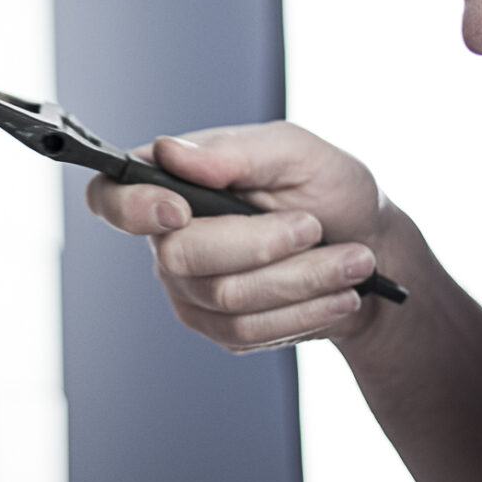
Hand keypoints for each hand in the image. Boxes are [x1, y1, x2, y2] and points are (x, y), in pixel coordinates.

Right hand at [86, 122, 397, 351]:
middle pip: (181, 257)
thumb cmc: (328, 188)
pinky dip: (303, 310)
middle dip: (259, 245)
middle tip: (313, 226)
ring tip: (351, 260)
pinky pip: (247, 330)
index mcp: (173, 179)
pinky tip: (336, 292)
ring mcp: (189, 287)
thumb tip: (172, 151)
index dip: (130, 208)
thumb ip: (235, 150)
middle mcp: (169, 236)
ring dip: (300, 280)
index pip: (111, 195)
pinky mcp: (217, 327)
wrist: (370, 248)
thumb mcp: (295, 151)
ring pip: (225, 298)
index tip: (178, 210)